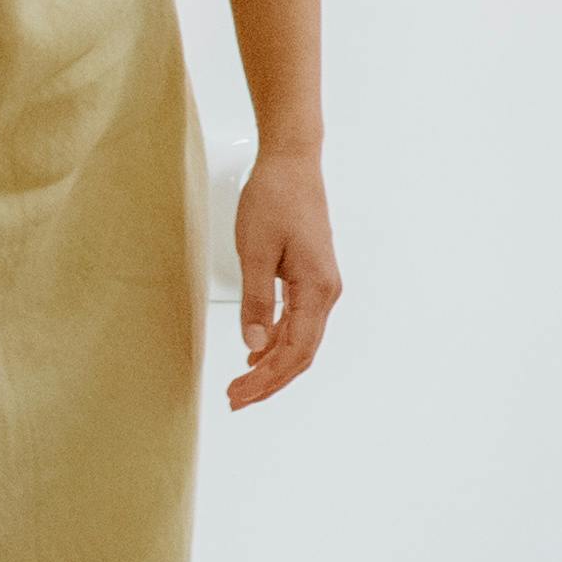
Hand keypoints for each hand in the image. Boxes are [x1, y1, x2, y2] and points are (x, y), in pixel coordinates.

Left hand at [223, 145, 341, 409]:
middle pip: (301, 353)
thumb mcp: (255, 251)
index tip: (239, 394)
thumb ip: (256, 301)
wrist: (291, 162)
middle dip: (269, 380)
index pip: (295, 351)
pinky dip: (276, 341)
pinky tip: (256, 351)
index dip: (267, 379)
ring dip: (272, 364)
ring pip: (300, 340)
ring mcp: (320, 286)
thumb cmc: (275, 198)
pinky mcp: (310, 277)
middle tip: (235, 398)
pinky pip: (297, 321)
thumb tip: (253, 344)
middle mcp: (325, 293)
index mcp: (317, 289)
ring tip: (241, 382)